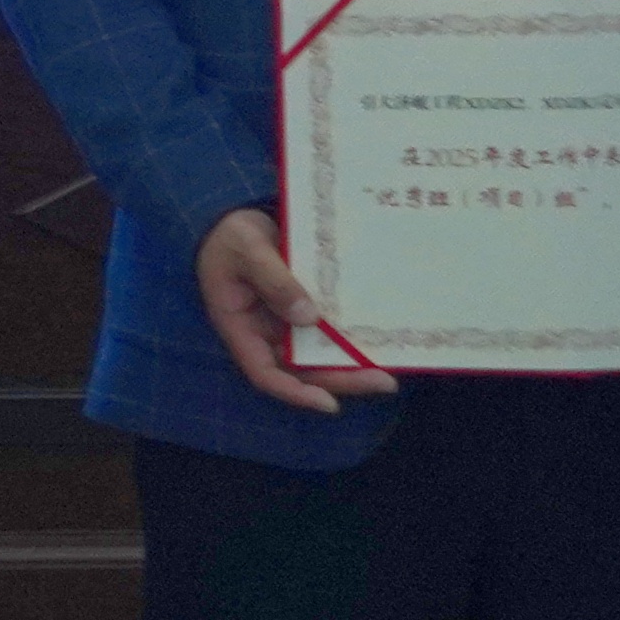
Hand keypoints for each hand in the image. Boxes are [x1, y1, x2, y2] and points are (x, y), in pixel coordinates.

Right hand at [196, 204, 391, 414]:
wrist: (233, 216)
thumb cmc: (231, 235)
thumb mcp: (246, 250)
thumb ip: (274, 280)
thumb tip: (309, 317)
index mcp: (239, 327)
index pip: (264, 372)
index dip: (294, 392)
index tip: (328, 403)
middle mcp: (264, 334)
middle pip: (301, 370)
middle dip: (341, 380)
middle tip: (382, 381)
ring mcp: (285, 324)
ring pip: (318, 355)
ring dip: (351, 366)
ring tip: (387, 371)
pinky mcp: (304, 309)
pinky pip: (326, 331)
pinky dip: (349, 339)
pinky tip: (377, 340)